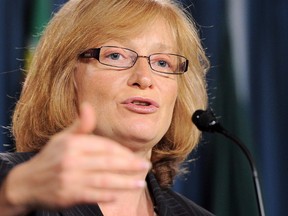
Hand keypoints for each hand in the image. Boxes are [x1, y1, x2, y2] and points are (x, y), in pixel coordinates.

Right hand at [3, 103, 150, 211]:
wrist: (27, 182)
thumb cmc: (51, 157)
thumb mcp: (63, 138)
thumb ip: (80, 125)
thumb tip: (88, 106)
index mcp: (72, 144)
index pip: (103, 147)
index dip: (121, 152)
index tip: (134, 156)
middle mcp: (71, 160)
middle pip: (106, 162)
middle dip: (128, 165)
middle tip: (145, 166)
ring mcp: (69, 179)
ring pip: (102, 180)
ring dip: (123, 182)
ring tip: (140, 183)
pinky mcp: (67, 196)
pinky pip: (91, 195)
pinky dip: (106, 195)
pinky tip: (119, 194)